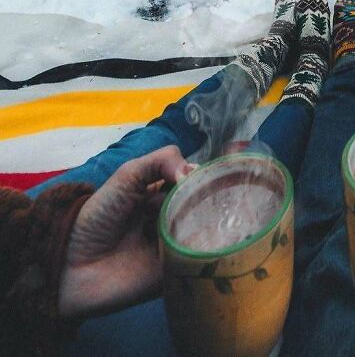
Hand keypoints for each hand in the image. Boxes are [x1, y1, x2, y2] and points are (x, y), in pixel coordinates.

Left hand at [59, 146, 193, 317]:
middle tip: (190, 201)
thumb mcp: (127, 176)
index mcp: (161, 193)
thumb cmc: (98, 217)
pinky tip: (193, 237)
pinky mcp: (178, 269)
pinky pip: (199, 254)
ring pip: (205, 225)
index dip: (197, 176)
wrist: (74, 265)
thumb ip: (161, 161)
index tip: (196, 178)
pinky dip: (200, 244)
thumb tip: (193, 171)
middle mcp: (172, 216)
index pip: (192, 180)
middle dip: (199, 198)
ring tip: (186, 220)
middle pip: (202, 201)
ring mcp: (176, 243)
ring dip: (200, 219)